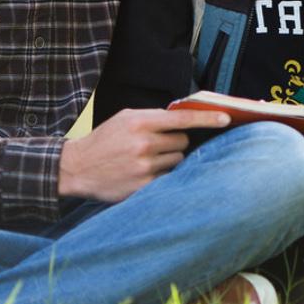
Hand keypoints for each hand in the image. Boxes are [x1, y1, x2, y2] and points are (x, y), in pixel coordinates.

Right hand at [60, 108, 229, 201]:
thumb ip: (154, 118)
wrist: (77, 167)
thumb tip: (186, 119)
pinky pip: (168, 178)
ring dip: (168, 160)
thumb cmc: (105, 140)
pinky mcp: (143, 186)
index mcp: (140, 122)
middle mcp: (144, 143)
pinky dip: (161, 175)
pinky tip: (143, 172)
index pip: (183, 119)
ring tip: (145, 160)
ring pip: (177, 160)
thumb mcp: (125, 119)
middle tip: (156, 145)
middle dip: (175, 143)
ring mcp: (144, 166)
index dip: (208, 118)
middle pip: (183, 142)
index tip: (227, 118)